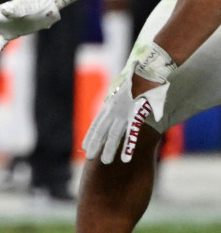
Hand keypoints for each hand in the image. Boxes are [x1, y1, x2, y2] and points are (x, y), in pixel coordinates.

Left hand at [83, 44, 175, 163]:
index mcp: (111, 104)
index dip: (91, 135)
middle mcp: (113, 109)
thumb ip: (122, 98)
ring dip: (109, 149)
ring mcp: (123, 113)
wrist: (149, 69)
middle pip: (101, 131)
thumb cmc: (139, 78)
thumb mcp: (126, 88)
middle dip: (95, 144)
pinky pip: (131, 134)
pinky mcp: (136, 114)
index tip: (84, 146)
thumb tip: (119, 102)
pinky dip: (128, 147)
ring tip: (105, 162)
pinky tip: (126, 159)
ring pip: (113, 135)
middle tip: (90, 158)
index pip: (97, 123)